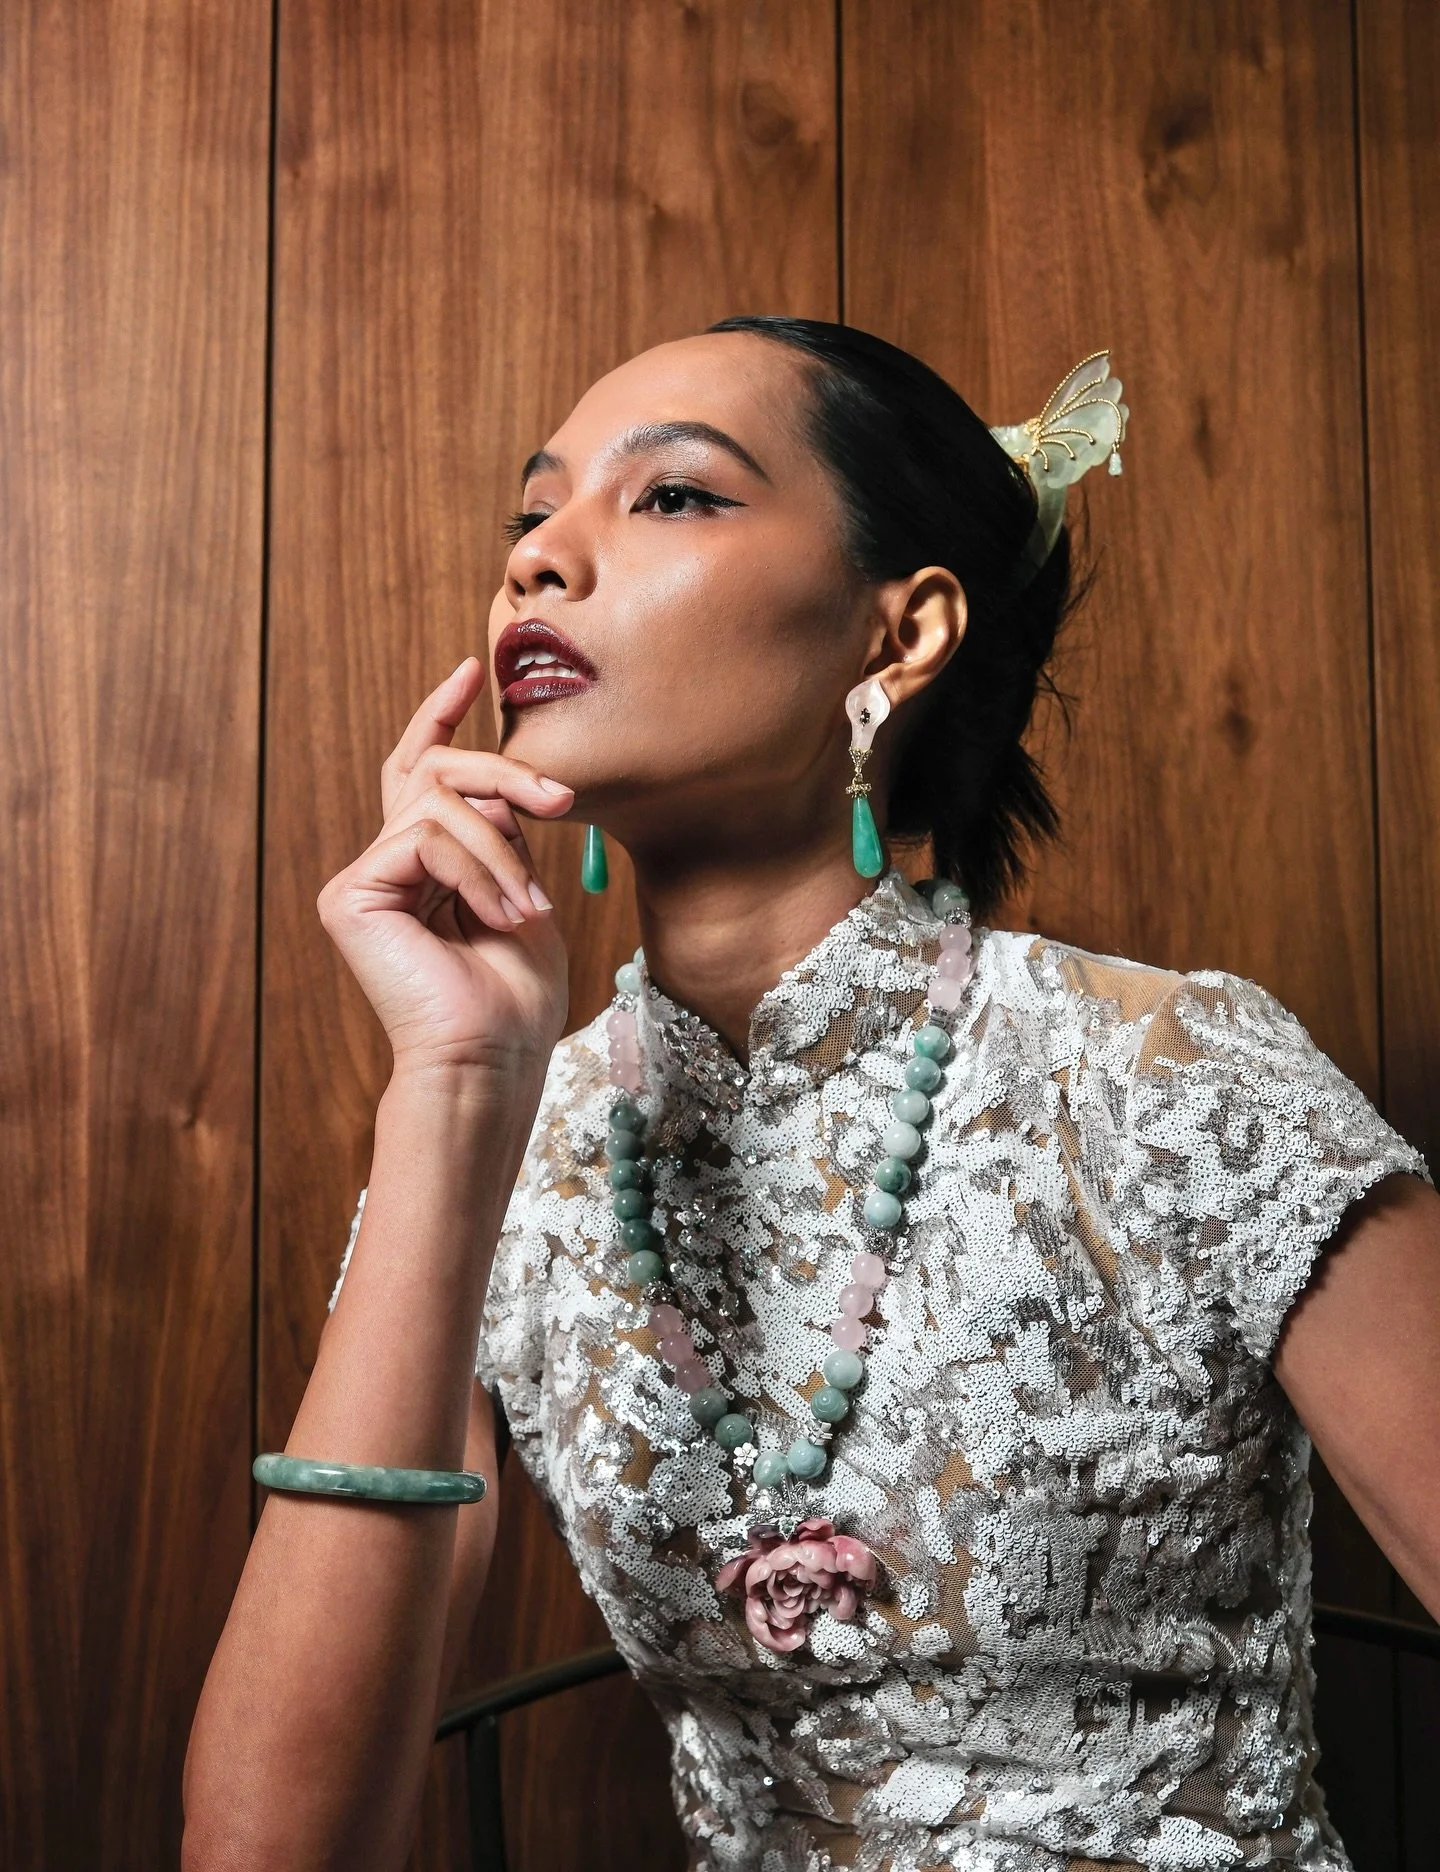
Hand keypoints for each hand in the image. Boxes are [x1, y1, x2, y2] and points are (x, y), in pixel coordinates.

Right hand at [317, 657, 572, 1078]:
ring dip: (502, 850)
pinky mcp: (349, 894)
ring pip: (439, 802)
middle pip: (435, 771)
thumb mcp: (523, 895)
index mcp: (424, 866)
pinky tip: (499, 915)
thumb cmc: (514, 997)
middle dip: (504, 773)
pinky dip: (477, 870)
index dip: (441, 718)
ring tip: (527, 907)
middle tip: (561, 800)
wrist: (490, 1058)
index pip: (422, 771)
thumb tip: (508, 788)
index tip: (471, 669)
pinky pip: (424, 838)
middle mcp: (385, 866)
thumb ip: (506, 837)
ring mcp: (362, 879)